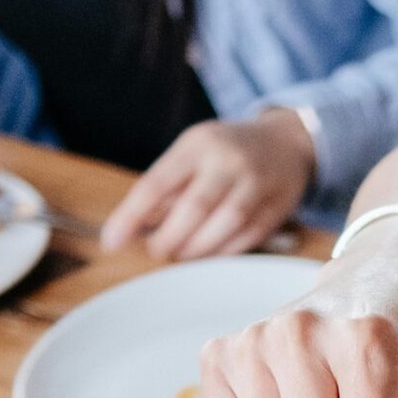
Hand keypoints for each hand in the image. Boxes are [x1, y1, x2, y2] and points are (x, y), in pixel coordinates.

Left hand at [101, 110, 314, 261]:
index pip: (157, 183)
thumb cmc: (226, 152)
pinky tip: (210, 254)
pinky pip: (246, 238)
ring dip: (197, 249)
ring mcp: (256, 184)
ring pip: (224, 225)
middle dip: (169, 239)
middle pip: (193, 208)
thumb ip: (167, 187)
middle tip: (157, 251)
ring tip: (182, 254)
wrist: (286, 143)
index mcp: (198, 143)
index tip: (112, 241)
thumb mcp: (193, 152)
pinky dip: (223, 252)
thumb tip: (132, 227)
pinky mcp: (276, 208)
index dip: (132, 216)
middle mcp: (229, 160)